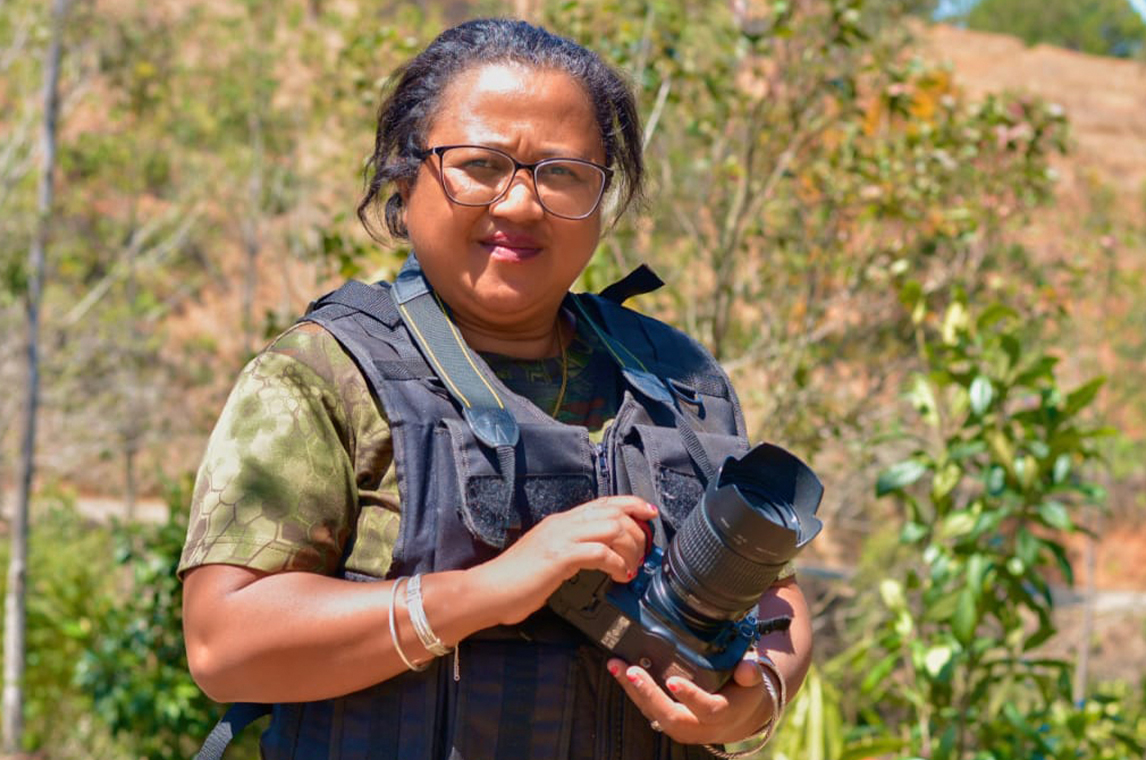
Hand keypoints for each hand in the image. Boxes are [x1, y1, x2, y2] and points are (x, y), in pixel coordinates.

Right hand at [467, 495, 657, 625]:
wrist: (488, 590)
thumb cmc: (517, 581)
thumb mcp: (549, 557)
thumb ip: (572, 550)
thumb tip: (599, 557)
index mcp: (561, 522)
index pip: (603, 503)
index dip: (631, 504)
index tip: (649, 513)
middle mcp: (563, 523)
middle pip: (613, 512)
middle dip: (637, 532)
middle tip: (643, 554)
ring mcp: (560, 538)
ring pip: (611, 527)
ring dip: (630, 548)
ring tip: (632, 568)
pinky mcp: (559, 556)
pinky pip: (600, 552)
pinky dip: (617, 563)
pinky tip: (620, 576)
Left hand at [606, 649, 775, 745]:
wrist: (736, 718)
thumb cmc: (743, 694)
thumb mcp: (753, 683)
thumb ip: (750, 673)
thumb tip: (748, 666)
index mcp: (722, 714)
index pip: (705, 709)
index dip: (690, 697)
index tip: (673, 681)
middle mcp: (698, 726)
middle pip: (670, 717)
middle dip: (649, 695)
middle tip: (632, 671)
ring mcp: (680, 725)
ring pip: (653, 713)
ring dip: (633, 691)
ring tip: (616, 666)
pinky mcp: (666, 720)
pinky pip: (646, 708)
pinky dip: (631, 690)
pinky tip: (618, 669)